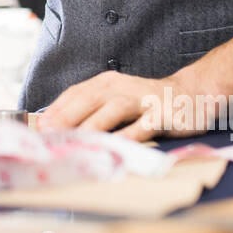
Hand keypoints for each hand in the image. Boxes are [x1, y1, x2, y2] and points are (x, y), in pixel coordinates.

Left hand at [36, 70, 214, 140]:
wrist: (193, 93)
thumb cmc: (147, 102)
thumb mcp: (116, 99)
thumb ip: (91, 111)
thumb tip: (57, 131)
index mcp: (106, 83)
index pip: (75, 94)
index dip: (55, 111)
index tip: (38, 130)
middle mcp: (122, 87)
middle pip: (89, 99)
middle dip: (67, 118)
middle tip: (50, 137)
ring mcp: (143, 100)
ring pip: (113, 110)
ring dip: (93, 126)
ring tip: (77, 143)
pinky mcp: (162, 115)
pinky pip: (143, 126)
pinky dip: (128, 137)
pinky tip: (115, 149)